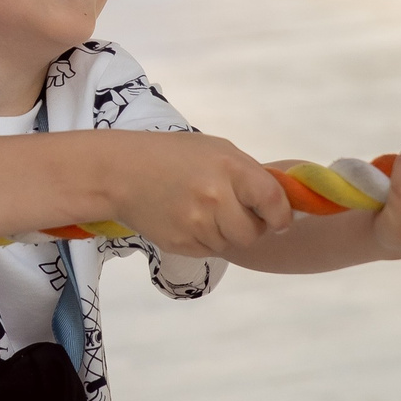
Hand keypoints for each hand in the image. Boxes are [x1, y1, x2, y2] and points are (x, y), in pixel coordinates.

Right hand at [101, 133, 294, 258]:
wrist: (119, 173)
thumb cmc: (171, 155)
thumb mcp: (215, 150)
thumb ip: (247, 174)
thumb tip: (278, 204)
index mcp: (231, 168)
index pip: (273, 201)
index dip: (281, 215)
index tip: (278, 219)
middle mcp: (216, 198)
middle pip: (253, 232)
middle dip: (250, 226)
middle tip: (234, 212)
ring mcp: (198, 224)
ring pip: (230, 244)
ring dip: (225, 233)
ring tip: (203, 211)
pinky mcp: (181, 244)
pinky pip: (208, 251)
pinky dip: (205, 240)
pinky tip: (187, 219)